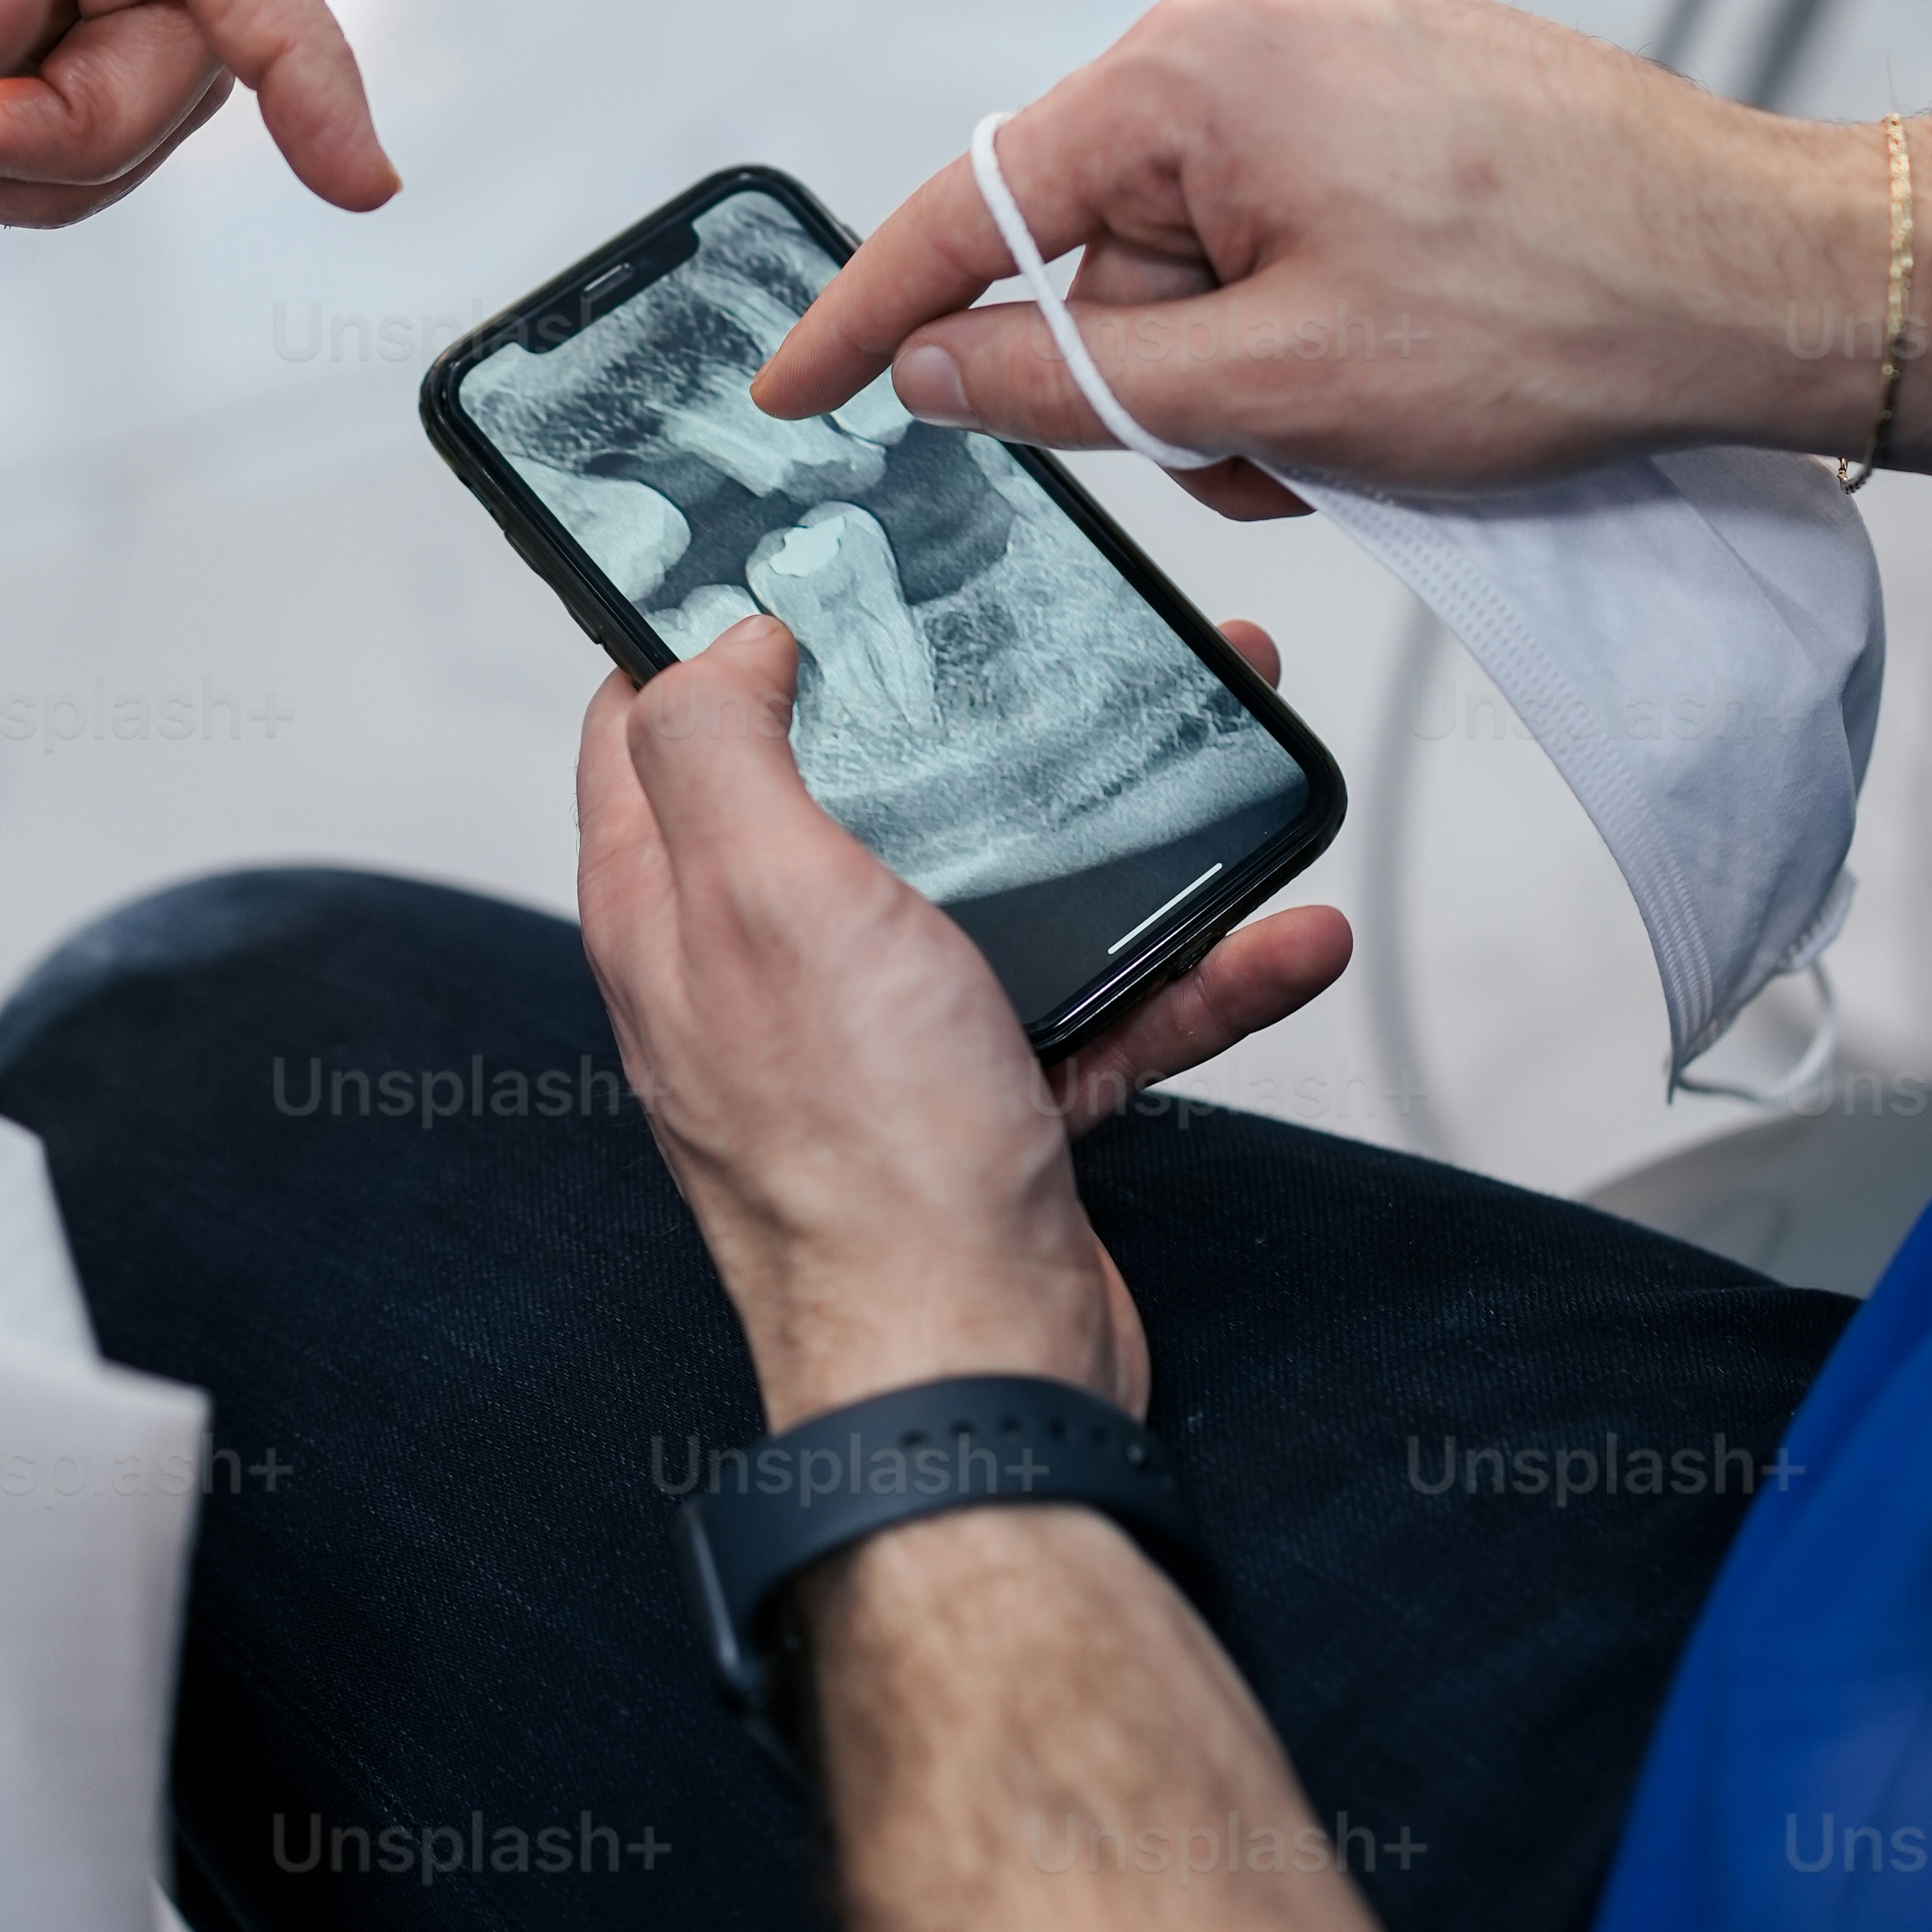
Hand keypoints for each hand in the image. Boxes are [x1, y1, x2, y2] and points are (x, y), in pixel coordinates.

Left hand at [576, 611, 1348, 1427]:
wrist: (974, 1372)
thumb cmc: (861, 1155)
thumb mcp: (761, 895)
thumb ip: (716, 747)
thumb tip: (721, 642)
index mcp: (672, 911)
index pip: (649, 727)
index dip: (710, 629)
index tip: (808, 560)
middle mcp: (760, 974)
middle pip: (850, 792)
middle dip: (955, 709)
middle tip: (1045, 633)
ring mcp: (878, 1045)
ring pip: (998, 892)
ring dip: (1109, 830)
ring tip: (1216, 747)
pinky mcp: (990, 1111)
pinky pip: (1101, 1008)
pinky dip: (1189, 971)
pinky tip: (1283, 933)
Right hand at [751, 0, 1881, 516]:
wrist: (1768, 276)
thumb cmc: (1560, 317)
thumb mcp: (1282, 390)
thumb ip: (1081, 387)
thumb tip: (940, 372)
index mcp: (1199, 62)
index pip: (978, 203)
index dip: (874, 313)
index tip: (791, 390)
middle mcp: (1249, 12)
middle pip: (1102, 239)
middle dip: (1164, 371)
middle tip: (1279, 448)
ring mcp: (1327, 34)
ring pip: (1196, 246)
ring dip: (1248, 361)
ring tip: (1371, 413)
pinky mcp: (1389, 75)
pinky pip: (1277, 214)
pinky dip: (1303, 312)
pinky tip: (1400, 364)